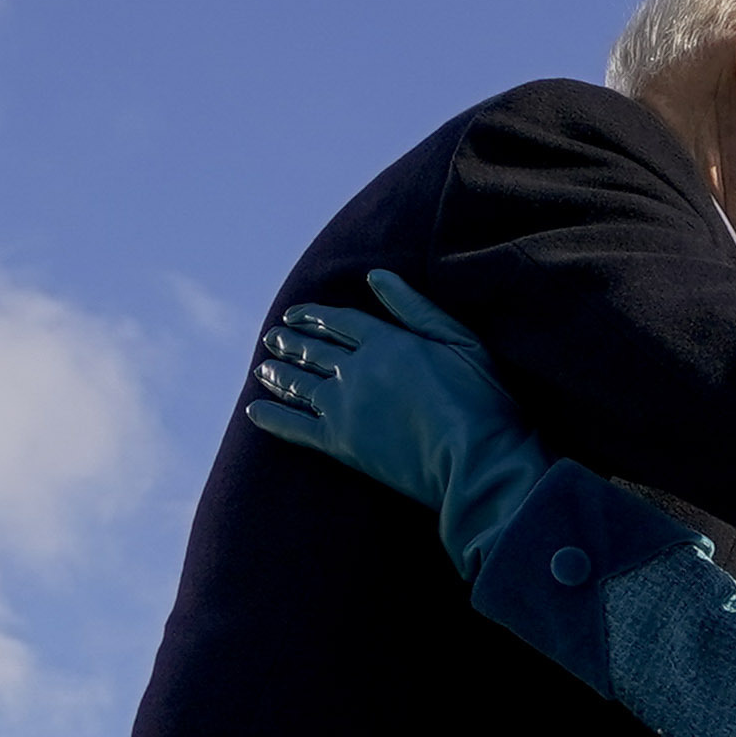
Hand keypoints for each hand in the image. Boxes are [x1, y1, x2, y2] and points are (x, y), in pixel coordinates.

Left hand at [244, 275, 556, 577]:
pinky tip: (253, 411)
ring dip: (278, 372)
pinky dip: (272, 418)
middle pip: (313, 350)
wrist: (476, 461)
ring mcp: (344, 407)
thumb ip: (416, 309)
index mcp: (385, 341)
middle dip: (290, 342)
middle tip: (273, 338)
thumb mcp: (460, 342)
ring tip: (262, 367)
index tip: (296, 314)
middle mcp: (356, 369)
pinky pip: (294, 427)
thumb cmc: (482, 401)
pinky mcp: (340, 444)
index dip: (315, 317)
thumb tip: (376, 275)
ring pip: (299, 384)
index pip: (340, 323)